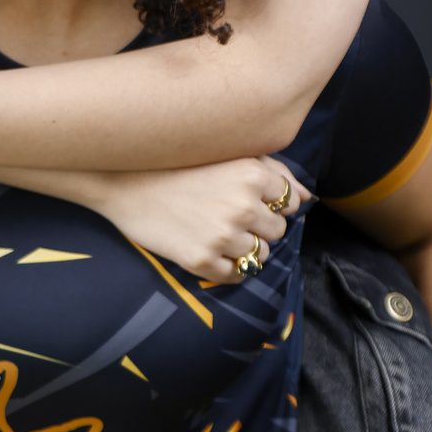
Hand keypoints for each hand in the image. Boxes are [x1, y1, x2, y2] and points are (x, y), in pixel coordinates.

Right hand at [91, 156, 310, 284]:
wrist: (123, 181)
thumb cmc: (178, 164)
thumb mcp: (229, 155)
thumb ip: (274, 171)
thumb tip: (307, 197)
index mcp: (252, 175)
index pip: (290, 204)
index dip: (270, 204)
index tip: (246, 200)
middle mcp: (243, 206)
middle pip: (278, 232)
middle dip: (259, 228)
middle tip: (227, 216)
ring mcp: (222, 237)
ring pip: (260, 257)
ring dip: (244, 248)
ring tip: (214, 231)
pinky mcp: (202, 261)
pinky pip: (236, 277)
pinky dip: (227, 268)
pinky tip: (207, 248)